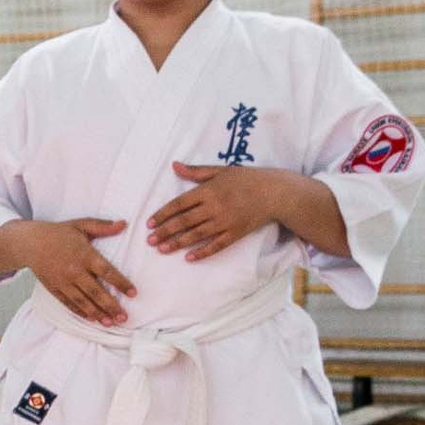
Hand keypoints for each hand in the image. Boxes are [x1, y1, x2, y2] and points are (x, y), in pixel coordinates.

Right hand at [0, 215, 133, 322]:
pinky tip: (91, 318)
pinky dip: (80, 311)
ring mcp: (63, 281)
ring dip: (97, 313)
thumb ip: (103, 227)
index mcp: (84, 255)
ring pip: (83, 301)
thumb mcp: (81, 225)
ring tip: (110, 323)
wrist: (29, 242)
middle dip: (111, 306)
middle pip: (96, 292)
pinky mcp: (54, 288)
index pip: (107, 271)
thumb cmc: (58, 233)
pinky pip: (68, 303)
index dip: (121, 283)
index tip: (133, 293)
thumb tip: (124, 224)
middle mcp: (74, 270)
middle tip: (124, 317)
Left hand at [148, 165, 281, 260]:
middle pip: (184, 221)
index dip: (163, 214)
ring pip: (197, 235)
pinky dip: (202, 252)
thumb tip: (174, 166)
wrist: (275, 192)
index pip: (179, 204)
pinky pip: (216, 245)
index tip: (150, 223)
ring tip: (162, 249)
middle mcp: (214, 207)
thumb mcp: (220, 170)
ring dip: (178, 243)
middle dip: (165, 232)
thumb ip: (196, 171)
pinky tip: (189, 258)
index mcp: (208, 190)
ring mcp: (225, 222)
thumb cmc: (246, 178)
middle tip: (150, 241)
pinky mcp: (236, 233)